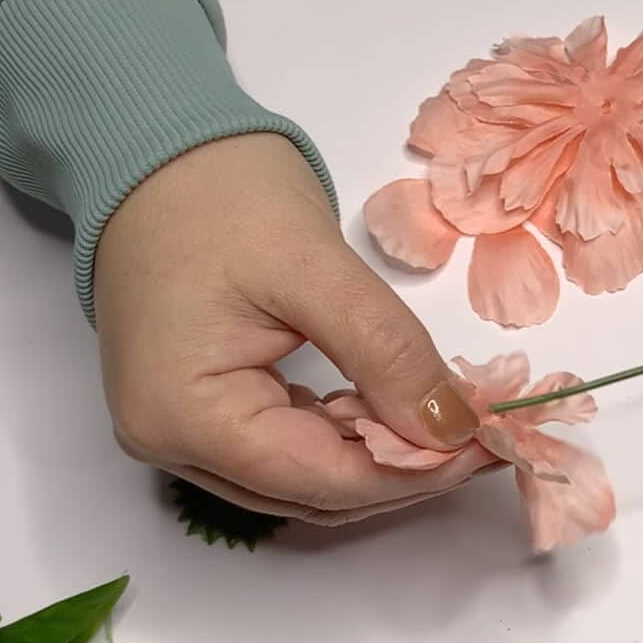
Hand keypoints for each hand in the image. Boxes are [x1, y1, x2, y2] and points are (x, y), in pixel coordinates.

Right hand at [95, 133, 500, 524]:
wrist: (156, 150)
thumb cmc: (218, 193)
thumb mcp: (316, 269)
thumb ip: (387, 353)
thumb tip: (452, 428)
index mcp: (185, 416)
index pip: (322, 481)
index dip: (413, 474)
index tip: (486, 448)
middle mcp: (173, 443)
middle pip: (315, 492)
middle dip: (405, 470)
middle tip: (482, 439)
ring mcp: (184, 432)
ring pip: (307, 478)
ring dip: (383, 457)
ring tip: (452, 424)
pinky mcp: (205, 410)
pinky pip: (291, 447)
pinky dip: (352, 435)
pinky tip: (400, 410)